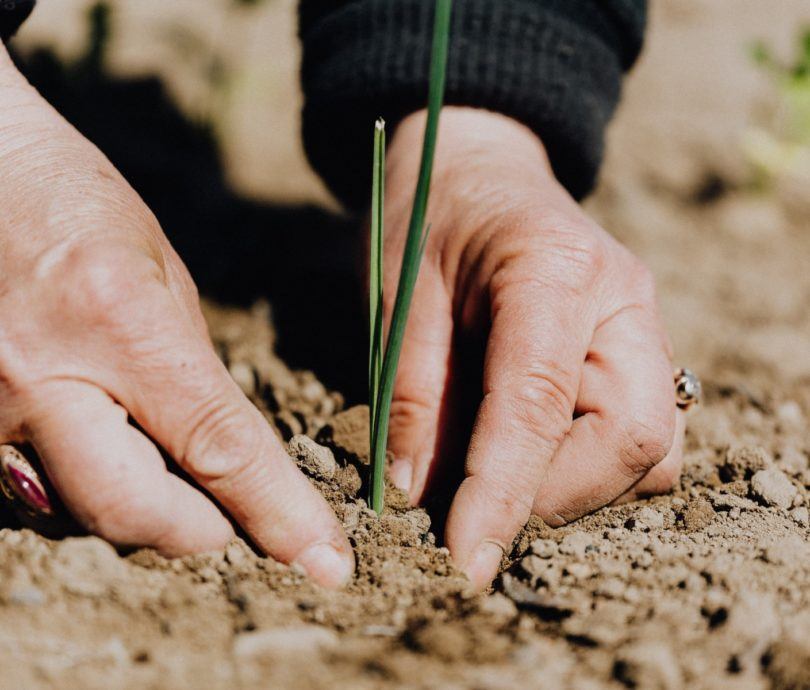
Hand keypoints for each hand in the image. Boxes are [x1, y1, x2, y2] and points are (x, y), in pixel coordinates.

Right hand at [0, 48, 352, 586]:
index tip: (326, 562)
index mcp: (121, 322)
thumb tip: (220, 456)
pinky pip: (30, 489)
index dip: (280, 514)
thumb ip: (189, 372)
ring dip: (142, 510)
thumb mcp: (160, 275)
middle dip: (202, 533)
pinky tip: (102, 447)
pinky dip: (82, 486)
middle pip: (136, 513)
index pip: (220, 448)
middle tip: (233, 519)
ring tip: (168, 469)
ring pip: (79, 513)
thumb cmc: (75, 201)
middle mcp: (43, 375)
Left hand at [383, 107, 683, 589]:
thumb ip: (411, 393)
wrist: (476, 167)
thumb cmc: (428, 217)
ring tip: (497, 476)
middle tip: (474, 508)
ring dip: (575, 487)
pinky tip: (528, 449)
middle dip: (551, 496)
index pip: (539, 403)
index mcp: (554, 269)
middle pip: (632, 438)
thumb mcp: (398, 295)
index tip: (465, 559)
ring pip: (651, 449)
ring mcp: (643, 325)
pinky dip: (589, 466)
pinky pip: (642, 435)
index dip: (501, 492)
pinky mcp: (638, 351)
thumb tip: (418, 495)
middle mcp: (622, 301)